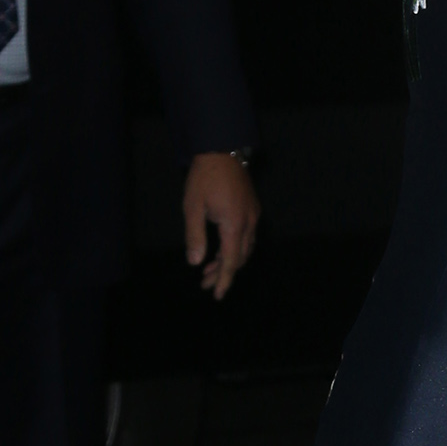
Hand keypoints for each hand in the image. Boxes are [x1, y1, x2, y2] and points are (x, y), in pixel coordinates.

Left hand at [183, 151, 258, 298]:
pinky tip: (221, 250)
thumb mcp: (192, 207)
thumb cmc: (204, 177)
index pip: (231, 261)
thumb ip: (195, 236)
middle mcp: (249, 222)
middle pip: (240, 258)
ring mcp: (253, 215)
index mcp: (234, 224)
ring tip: (210, 269)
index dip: (224, 280)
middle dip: (224, 273)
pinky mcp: (252, 209)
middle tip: (206, 283)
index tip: (217, 295)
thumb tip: (195, 262)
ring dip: (229, 262)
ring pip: (245, 248)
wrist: (222, 149)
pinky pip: (247, 237)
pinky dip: (235, 248)